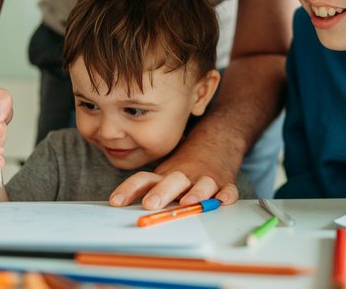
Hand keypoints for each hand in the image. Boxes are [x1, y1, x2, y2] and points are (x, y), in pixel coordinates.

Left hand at [109, 132, 241, 209]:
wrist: (217, 140)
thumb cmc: (186, 165)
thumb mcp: (164, 174)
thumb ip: (147, 189)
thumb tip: (120, 206)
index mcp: (166, 175)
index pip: (145, 179)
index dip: (130, 189)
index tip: (116, 201)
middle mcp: (185, 176)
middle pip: (173, 181)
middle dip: (162, 193)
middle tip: (150, 204)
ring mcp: (206, 178)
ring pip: (203, 184)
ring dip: (196, 194)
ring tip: (189, 202)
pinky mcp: (225, 182)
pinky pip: (228, 189)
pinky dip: (227, 195)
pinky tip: (223, 200)